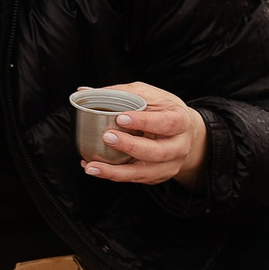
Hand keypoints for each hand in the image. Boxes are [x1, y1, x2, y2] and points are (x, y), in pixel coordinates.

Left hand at [80, 82, 207, 187]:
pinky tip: (96, 169)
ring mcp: (169, 165)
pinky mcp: (158, 176)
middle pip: (157, 152)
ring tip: (93, 166)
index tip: (121, 118)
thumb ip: (122, 93)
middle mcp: (179, 146)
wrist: (183, 133)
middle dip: (130, 146)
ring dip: (116, 171)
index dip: (144, 122)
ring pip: (144, 172)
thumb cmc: (164, 111)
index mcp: (180, 121)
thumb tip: (85, 91)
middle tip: (108, 137)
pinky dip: (113, 175)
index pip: (166, 123)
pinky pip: (134, 179)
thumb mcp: (149, 95)